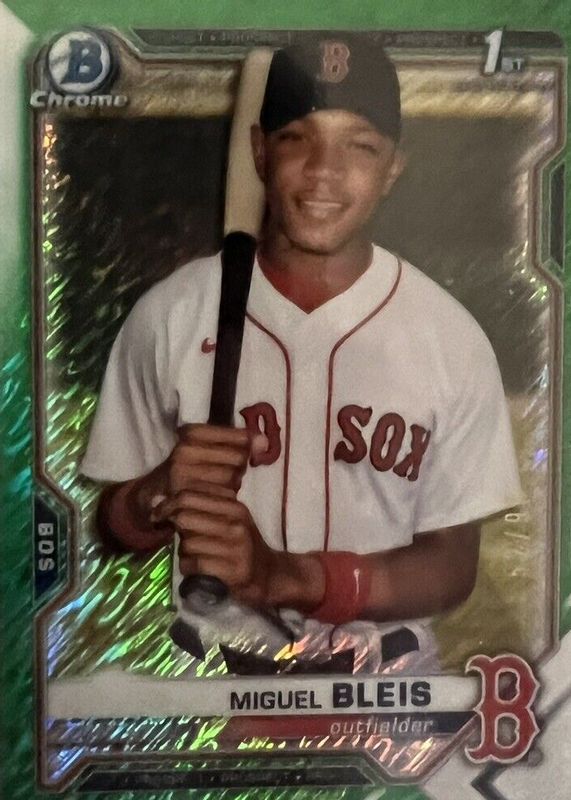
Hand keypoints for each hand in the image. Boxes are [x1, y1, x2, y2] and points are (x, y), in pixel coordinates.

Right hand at [130, 424, 257, 529]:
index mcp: (191, 433)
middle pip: (239, 459)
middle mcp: (184, 452)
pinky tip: (214, 500)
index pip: (239, 437)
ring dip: (231, 486)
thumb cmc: (190, 469)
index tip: (238, 452)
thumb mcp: (209, 448)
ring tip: (215, 486)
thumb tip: (264, 441)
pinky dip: (224, 500)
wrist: (152, 498)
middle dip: (237, 469)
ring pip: (232, 480)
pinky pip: (221, 498)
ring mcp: (182, 476)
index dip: (244, 446)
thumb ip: (239, 442)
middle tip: (222, 473)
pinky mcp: (184, 499)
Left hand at [151, 484, 276, 606]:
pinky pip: (194, 564)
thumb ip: (202, 509)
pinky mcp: (233, 570)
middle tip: (171, 535)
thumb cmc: (242, 545)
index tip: (158, 515)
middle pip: (184, 516)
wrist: (269, 576)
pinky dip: (188, 568)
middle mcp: (236, 523)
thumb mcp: (230, 519)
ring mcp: (236, 547)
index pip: (190, 494)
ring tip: (193, 556)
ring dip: (183, 552)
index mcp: (234, 506)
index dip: (167, 504)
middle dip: (172, 526)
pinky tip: (196, 570)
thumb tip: (159, 501)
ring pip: (187, 543)